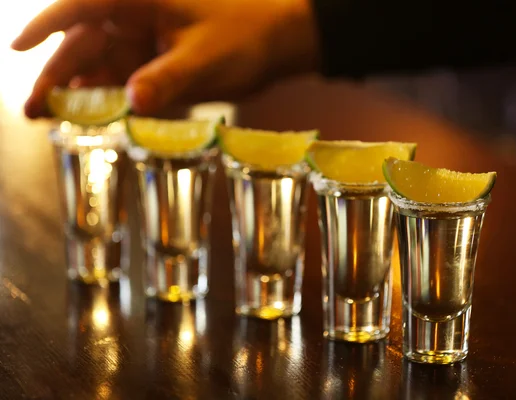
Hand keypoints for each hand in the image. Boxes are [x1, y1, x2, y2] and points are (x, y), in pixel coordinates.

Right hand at [11, 0, 318, 117]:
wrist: (282, 43)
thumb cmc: (247, 35)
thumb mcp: (206, 57)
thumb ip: (168, 78)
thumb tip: (133, 100)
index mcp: (140, 1)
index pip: (81, 7)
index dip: (45, 26)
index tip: (16, 46)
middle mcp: (137, 19)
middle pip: (85, 45)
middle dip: (58, 76)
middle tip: (35, 111)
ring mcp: (148, 43)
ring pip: (102, 68)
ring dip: (80, 94)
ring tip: (55, 121)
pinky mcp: (160, 66)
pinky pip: (126, 84)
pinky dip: (111, 102)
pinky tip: (94, 120)